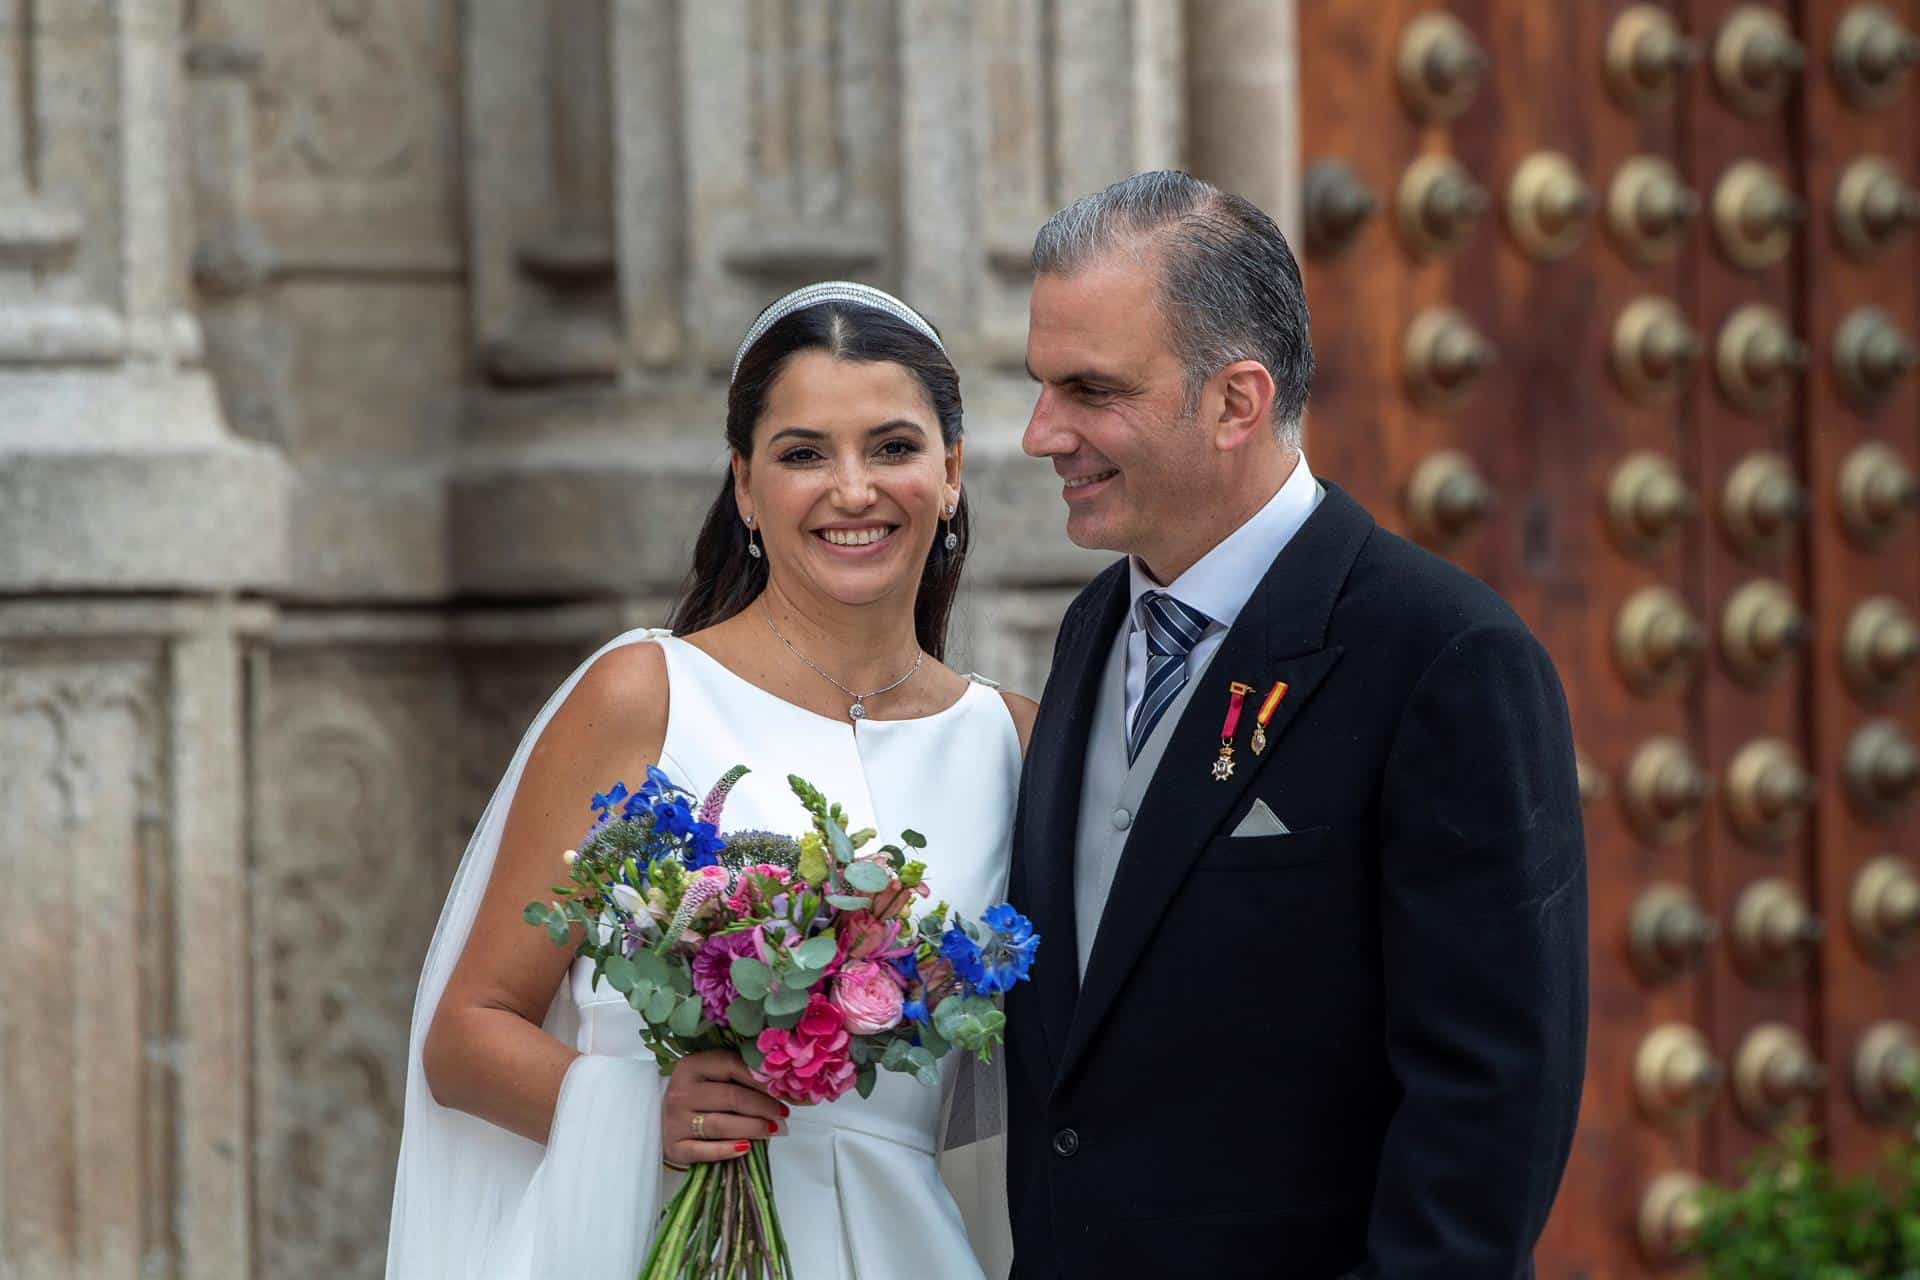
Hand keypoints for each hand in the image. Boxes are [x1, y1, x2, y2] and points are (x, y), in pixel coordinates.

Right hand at [660, 1049, 787, 1165]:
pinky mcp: (674, 1146)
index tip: (781, 1089)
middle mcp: (680, 1091)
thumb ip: (738, 1073)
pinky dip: (727, 1150)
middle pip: (730, 1098)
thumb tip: (779, 1083)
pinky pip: (704, 1151)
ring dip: (752, 1128)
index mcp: (691, 1066)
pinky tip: (746, 1147)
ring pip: (720, 1125)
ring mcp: (674, 1120)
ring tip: (773, 1129)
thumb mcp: (713, 1076)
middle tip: (783, 1113)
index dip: (760, 1079)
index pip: (731, 1066)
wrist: (665, 1120)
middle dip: (762, 1106)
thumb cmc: (699, 1095)